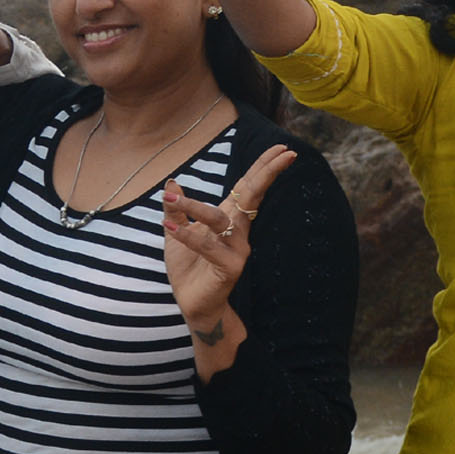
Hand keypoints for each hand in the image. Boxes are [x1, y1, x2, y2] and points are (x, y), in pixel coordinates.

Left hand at [163, 145, 296, 339]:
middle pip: (253, 196)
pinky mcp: (229, 268)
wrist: (193, 305)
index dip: (263, 167)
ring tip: (171, 200)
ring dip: (195, 208)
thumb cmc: (189, 269)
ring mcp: (237, 250)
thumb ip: (176, 211)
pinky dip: (187, 237)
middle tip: (285, 153)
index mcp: (229, 219)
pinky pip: (207, 247)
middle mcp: (238, 231)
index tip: (281, 148)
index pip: (247, 188)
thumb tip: (172, 183)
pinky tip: (169, 229)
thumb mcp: (176, 234)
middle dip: (267, 173)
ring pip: (220, 220)